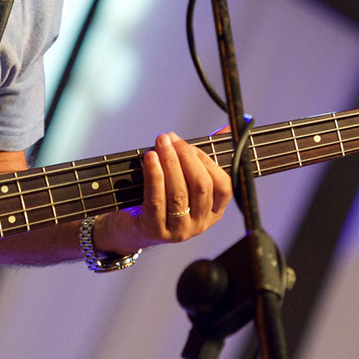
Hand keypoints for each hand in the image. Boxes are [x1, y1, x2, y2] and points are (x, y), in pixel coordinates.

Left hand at [94, 132, 231, 253]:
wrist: (131, 228)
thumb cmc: (162, 199)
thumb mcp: (185, 179)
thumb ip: (204, 156)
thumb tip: (227, 128)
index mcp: (213, 211)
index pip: (223, 186)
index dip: (207, 161)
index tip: (191, 145)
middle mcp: (200, 224)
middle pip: (201, 186)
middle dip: (186, 157)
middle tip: (170, 139)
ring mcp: (179, 230)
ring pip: (179, 192)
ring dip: (169, 162)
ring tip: (160, 143)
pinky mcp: (156, 230)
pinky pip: (157, 199)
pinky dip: (154, 176)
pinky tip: (150, 159)